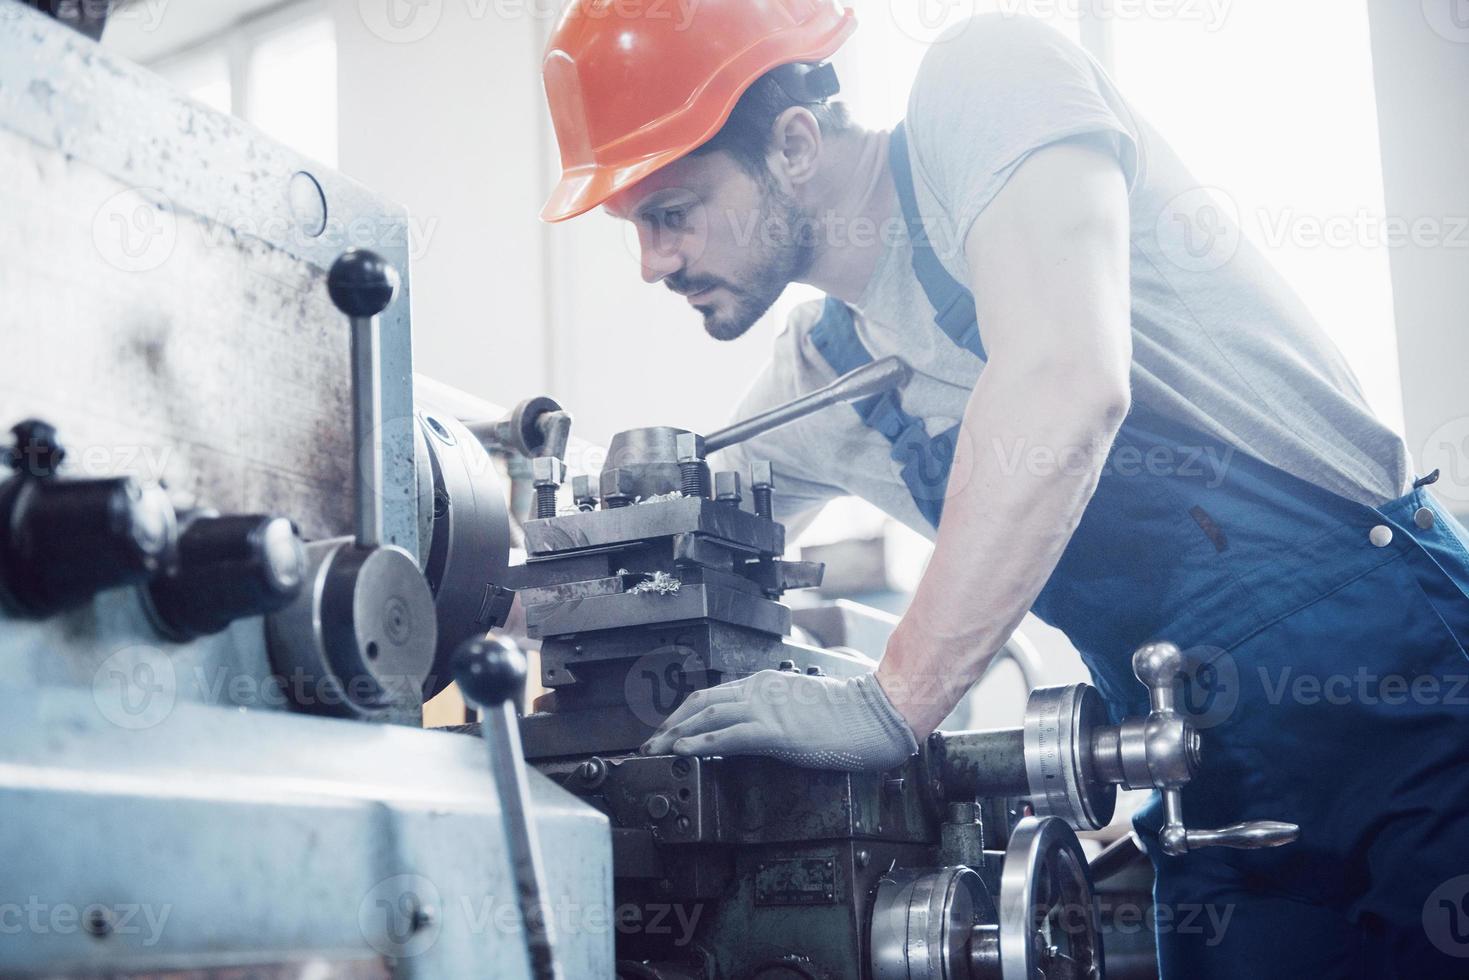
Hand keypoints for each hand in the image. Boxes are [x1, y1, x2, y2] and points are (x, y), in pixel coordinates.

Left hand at [639, 669, 918, 770]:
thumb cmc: (848, 715)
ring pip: (707, 716)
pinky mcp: (776, 731)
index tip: (667, 730)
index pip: (713, 695)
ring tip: (657, 750)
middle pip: (701, 702)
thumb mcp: (801, 707)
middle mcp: (759, 689)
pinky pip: (728, 736)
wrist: (876, 715)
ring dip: (676, 734)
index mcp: (764, 683)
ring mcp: (767, 708)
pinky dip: (700, 742)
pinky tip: (683, 751)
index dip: (684, 713)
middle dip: (670, 723)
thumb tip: (754, 728)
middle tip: (650, 744)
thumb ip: (775, 712)